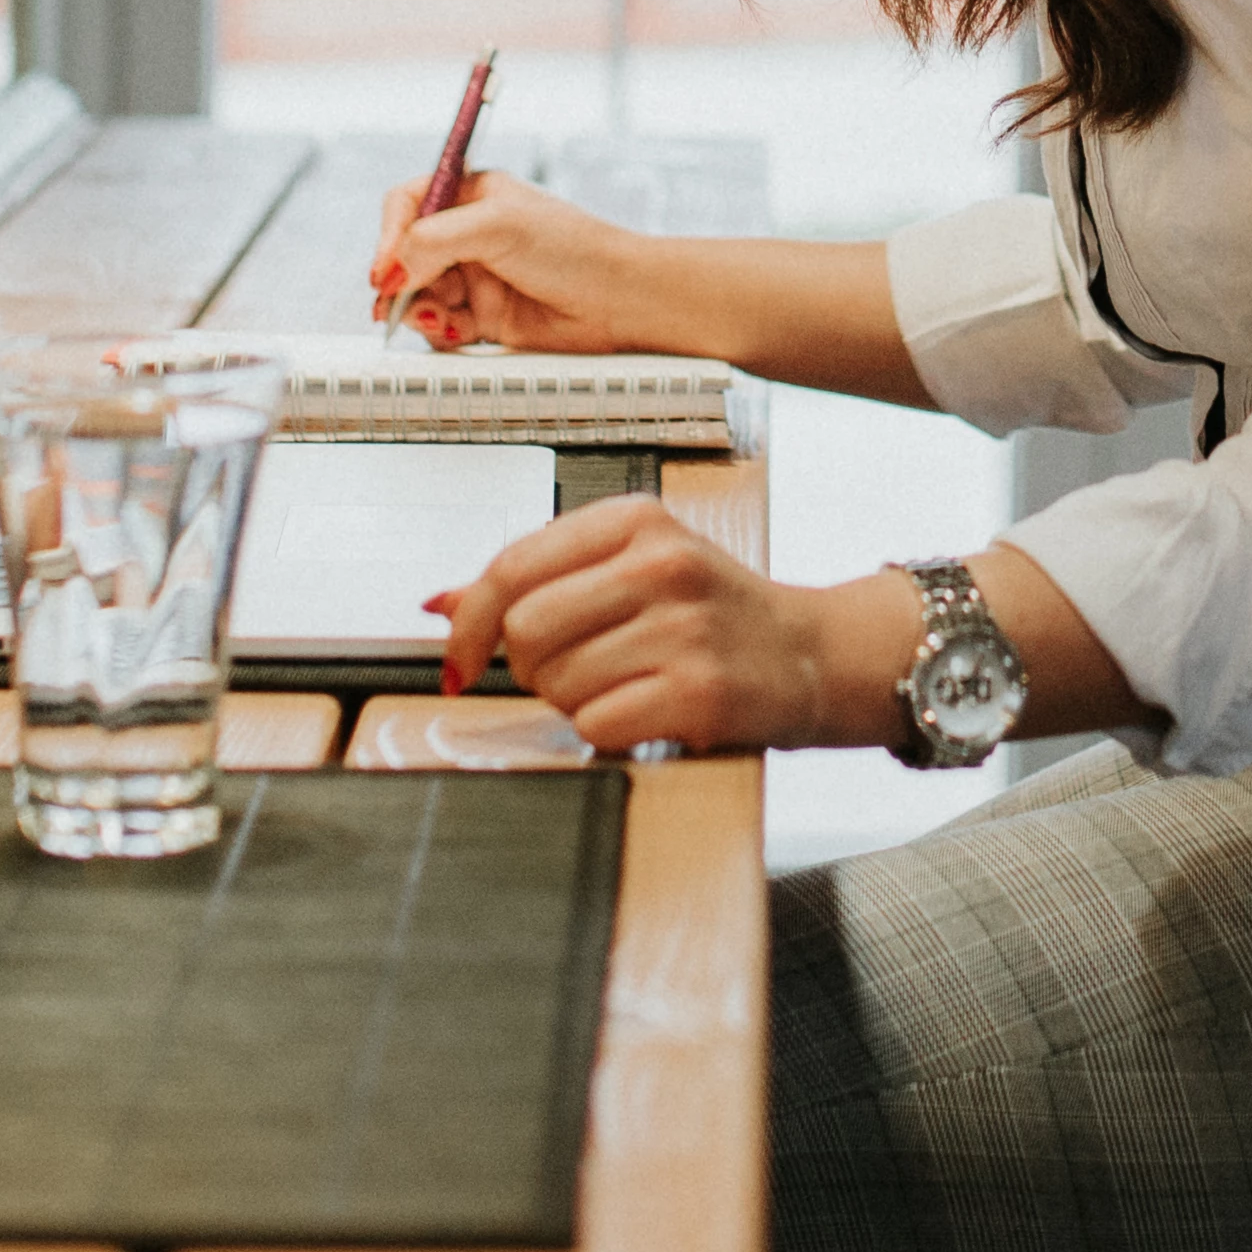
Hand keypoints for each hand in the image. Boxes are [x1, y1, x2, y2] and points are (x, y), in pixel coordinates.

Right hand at [373, 174, 664, 352]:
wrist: (620, 302)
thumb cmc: (574, 248)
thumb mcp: (498, 226)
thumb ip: (435, 240)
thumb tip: (390, 268)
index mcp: (473, 196)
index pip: (407, 205)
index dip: (388, 236)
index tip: (384, 269)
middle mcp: (469, 235)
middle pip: (406, 257)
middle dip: (398, 282)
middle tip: (395, 304)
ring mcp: (476, 278)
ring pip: (418, 296)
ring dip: (417, 310)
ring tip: (436, 320)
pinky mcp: (485, 318)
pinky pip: (441, 327)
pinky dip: (441, 332)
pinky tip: (458, 332)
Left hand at [431, 496, 895, 755]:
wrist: (809, 654)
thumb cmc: (712, 612)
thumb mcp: (633, 566)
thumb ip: (539, 578)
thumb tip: (442, 603)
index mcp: (636, 520)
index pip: (512, 566)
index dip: (471, 623)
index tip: (461, 660)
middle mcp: (662, 564)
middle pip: (526, 630)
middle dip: (533, 666)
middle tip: (574, 669)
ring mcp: (685, 628)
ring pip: (560, 684)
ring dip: (575, 701)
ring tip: (625, 685)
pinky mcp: (701, 691)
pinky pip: (598, 725)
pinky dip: (607, 731)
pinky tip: (643, 712)